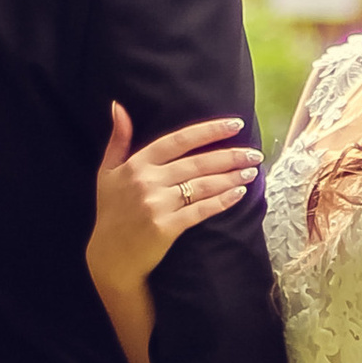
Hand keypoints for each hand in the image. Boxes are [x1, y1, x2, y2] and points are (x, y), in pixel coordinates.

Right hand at [88, 103, 258, 295]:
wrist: (109, 256)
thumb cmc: (111, 211)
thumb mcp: (107, 172)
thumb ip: (117, 139)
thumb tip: (118, 106)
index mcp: (136, 164)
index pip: (178, 140)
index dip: (209, 131)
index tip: (235, 124)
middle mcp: (147, 181)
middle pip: (197, 163)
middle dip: (230, 157)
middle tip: (255, 154)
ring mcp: (157, 205)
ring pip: (202, 186)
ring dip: (231, 178)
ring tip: (251, 172)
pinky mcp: (166, 227)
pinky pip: (201, 210)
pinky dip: (222, 201)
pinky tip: (239, 194)